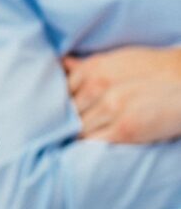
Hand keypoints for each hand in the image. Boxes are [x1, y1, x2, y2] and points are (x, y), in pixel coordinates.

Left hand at [64, 46, 180, 142]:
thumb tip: (63, 64)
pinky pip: (94, 141)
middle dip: (62, 120)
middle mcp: (98, 86)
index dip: (57, 103)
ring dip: (73, 134)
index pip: (60, 89)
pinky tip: (85, 147)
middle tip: (57, 129)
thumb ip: (87, 66)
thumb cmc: (153, 70)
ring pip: (77, 127)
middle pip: (66, 110)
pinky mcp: (124, 130)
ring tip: (69, 140)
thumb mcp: (117, 60)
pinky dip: (86, 145)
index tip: (56, 111)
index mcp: (94, 67)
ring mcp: (111, 108)